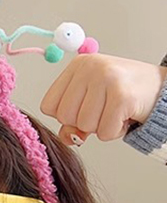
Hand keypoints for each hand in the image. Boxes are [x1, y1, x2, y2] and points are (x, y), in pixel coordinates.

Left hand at [40, 53, 166, 145]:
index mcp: (78, 65)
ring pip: (84, 126)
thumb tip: (67, 137)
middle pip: (64, 117)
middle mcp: (91, 67)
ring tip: (116, 111)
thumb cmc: (122, 95)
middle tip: (105, 109)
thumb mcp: (90, 102)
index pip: (48, 106)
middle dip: (84, 123)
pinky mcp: (123, 96)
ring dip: (101, 128)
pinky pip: (104, 133)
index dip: (65, 116)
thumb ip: (70, 121)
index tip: (86, 106)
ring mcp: (107, 79)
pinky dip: (115, 132)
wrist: (163, 89)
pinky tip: (125, 116)